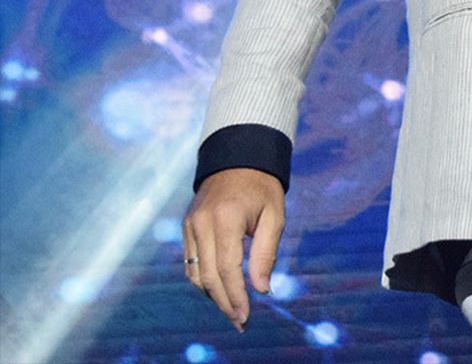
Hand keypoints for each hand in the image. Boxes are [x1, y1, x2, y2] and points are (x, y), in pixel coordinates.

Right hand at [182, 168, 284, 331]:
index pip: (226, 268)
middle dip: (224, 302)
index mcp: (226, 218)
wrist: (238, 160)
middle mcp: (202, 223)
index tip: (245, 316)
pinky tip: (220, 290)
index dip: (235, 296)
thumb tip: (262, 289)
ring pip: (195, 274)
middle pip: (207, 276)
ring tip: (232, 309)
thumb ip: (266, 253)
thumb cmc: (263, 189)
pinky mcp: (186, 227)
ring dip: (212, 295)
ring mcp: (189, 225)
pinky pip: (190, 263)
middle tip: (240, 322)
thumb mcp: (275, 216)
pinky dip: (203, 280)